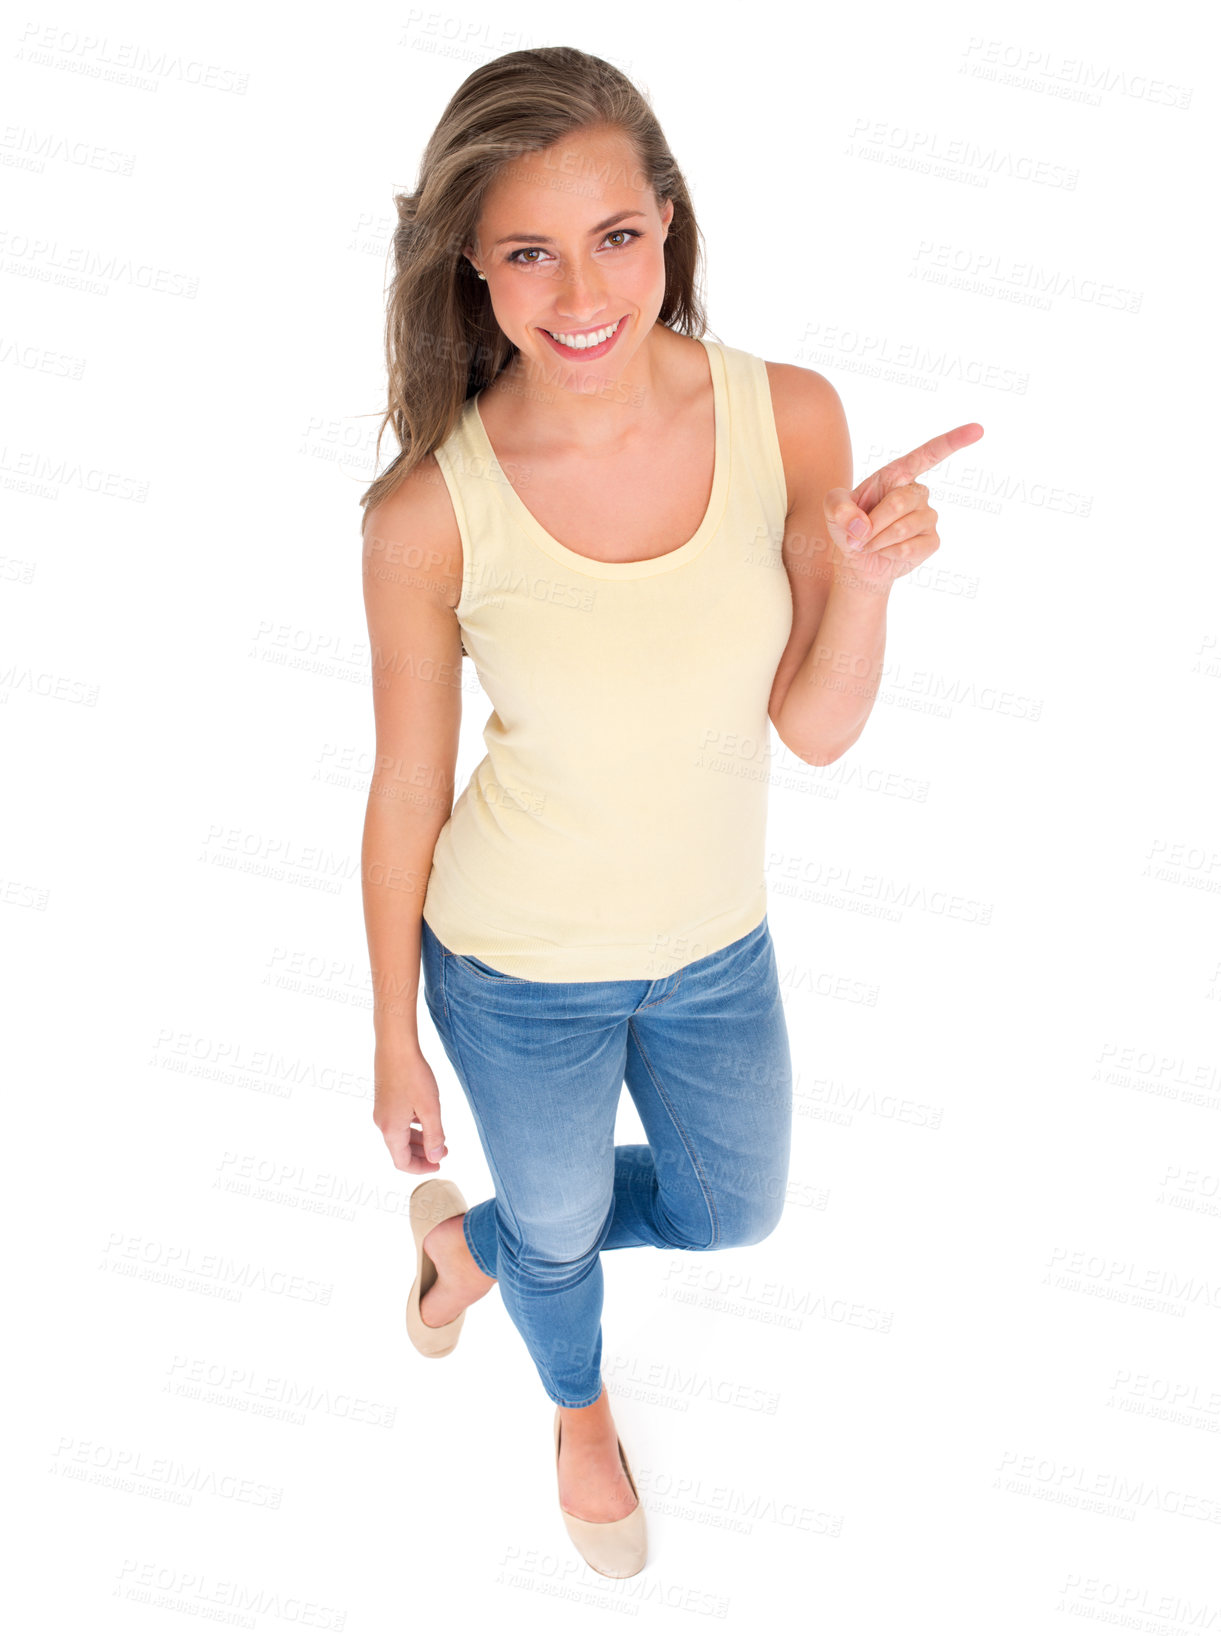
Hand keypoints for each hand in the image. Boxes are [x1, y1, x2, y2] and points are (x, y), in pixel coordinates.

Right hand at [373, 1043, 448, 1171]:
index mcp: (391, 1130)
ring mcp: (382, 1111)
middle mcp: (382, 1123)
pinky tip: (426, 1120)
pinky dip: (412, 1127)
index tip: (439, 1165)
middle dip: (423, 1154)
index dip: (421, 1168)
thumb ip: (434, 1136)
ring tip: (439, 1137)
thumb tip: (435, 1158)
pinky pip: (398, 1122)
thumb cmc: (413, 1076)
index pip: (402, 1162)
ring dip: (419, 1140)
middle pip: (400, 1150)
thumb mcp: (430, 1108)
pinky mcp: (384, 1100)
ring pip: (400, 1135)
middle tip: (444, 1151)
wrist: (395, 1047)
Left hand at [824, 422, 984, 587]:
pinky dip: (891, 553)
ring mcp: (928, 516)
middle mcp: (917, 492)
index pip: (928, 454)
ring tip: (871, 544)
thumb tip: (861, 525)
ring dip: (879, 540)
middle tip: (859, 536)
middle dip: (874, 523)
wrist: (858, 562)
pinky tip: (886, 552)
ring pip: (905, 527)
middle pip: (900, 502)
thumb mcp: (832, 510)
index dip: (952, 441)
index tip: (978, 430)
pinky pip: (912, 547)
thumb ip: (837, 507)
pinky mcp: (932, 540)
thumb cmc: (849, 528)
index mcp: (897, 475)